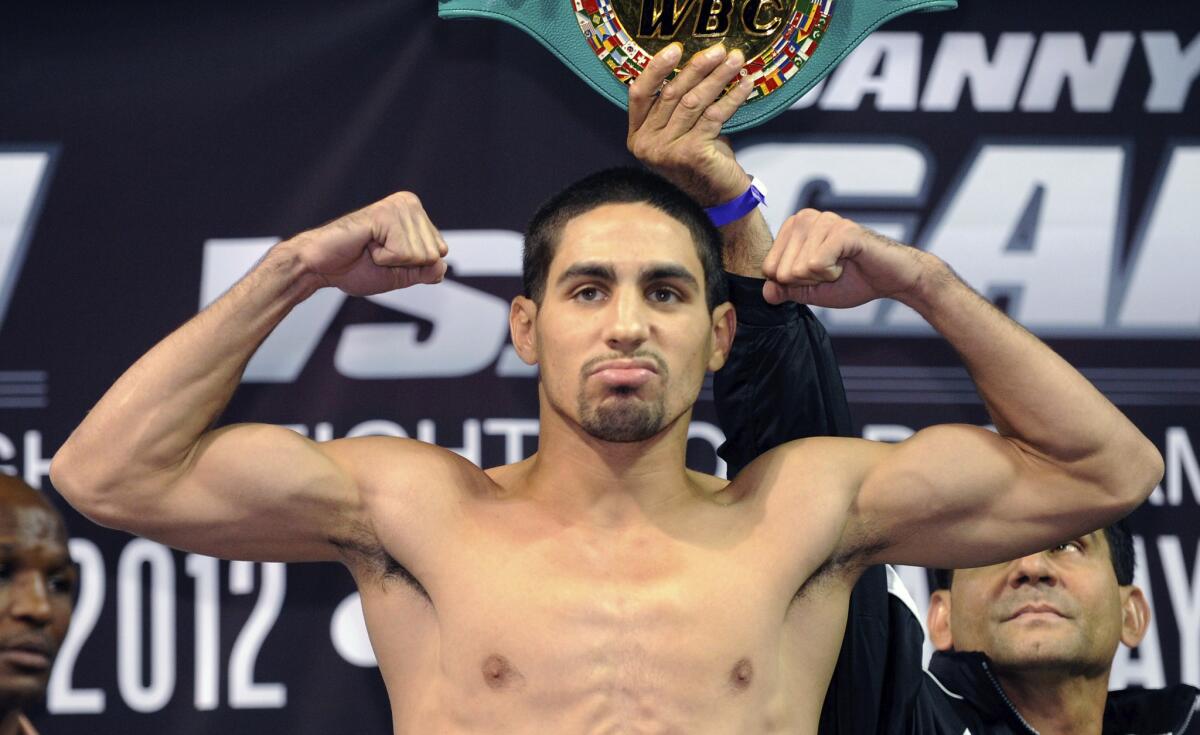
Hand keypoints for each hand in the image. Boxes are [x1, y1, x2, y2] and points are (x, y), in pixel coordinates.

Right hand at [286, 192, 448, 296]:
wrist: (321, 267)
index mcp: (417, 215)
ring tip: (370, 248)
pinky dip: (383, 258)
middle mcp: (410, 204)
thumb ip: (427, 271)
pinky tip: (367, 245)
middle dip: (405, 265)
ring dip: (392, 262)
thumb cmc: (357, 268)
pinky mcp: (385, 213)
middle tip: (376, 254)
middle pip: (434, 254)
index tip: (388, 259)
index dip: (413, 267)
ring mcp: (398, 206)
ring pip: (421, 255)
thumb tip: (442, 264)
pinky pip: (403, 253)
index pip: (440, 253)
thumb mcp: (402, 275)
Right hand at [627, 43, 752, 205]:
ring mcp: (666, 151)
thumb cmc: (701, 160)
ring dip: (718, 78)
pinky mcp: (690, 154)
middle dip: (697, 68)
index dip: (656, 69)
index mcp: (638, 136)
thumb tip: (697, 64)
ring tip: (736, 61)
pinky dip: (732, 98)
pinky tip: (746, 85)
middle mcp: (646, 145)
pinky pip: (713, 116)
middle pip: (671, 94)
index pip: (639, 94)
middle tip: (719, 50)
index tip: (676, 48)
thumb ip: (677, 106)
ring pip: (693, 102)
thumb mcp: (680, 131)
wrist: (719, 199)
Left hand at [761, 210, 930, 307]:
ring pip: (799, 268)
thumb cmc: (852, 280)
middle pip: (782, 270)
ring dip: (822, 277)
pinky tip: (847, 263)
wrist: (890, 279)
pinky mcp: (842, 230)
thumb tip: (766, 293)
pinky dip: (832, 274)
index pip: (769, 269)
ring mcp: (823, 220)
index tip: (817, 275)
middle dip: (807, 282)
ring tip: (840, 266)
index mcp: (792, 229)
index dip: (794, 283)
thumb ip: (785, 290)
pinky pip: (817, 264)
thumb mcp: (810, 290)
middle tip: (831, 271)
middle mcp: (804, 218)